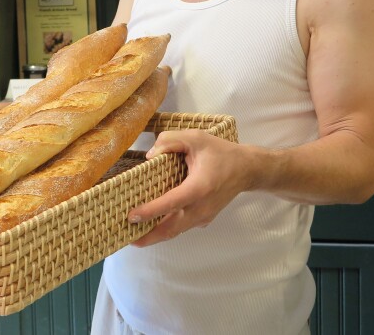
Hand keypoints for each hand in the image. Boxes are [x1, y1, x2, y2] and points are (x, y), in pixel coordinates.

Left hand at [128, 130, 255, 246]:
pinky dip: (166, 230)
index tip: (132, 216)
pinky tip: (151, 225)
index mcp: (199, 187)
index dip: (150, 211)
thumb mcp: (195, 137)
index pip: (171, 203)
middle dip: (148, 236)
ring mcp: (204, 217)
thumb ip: (170, 141)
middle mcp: (201, 207)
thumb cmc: (220, 152)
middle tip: (125, 237)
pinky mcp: (204, 219)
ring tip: (133, 236)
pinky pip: (182, 227)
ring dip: (155, 236)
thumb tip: (149, 156)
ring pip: (176, 231)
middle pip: (171, 228)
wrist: (247, 169)